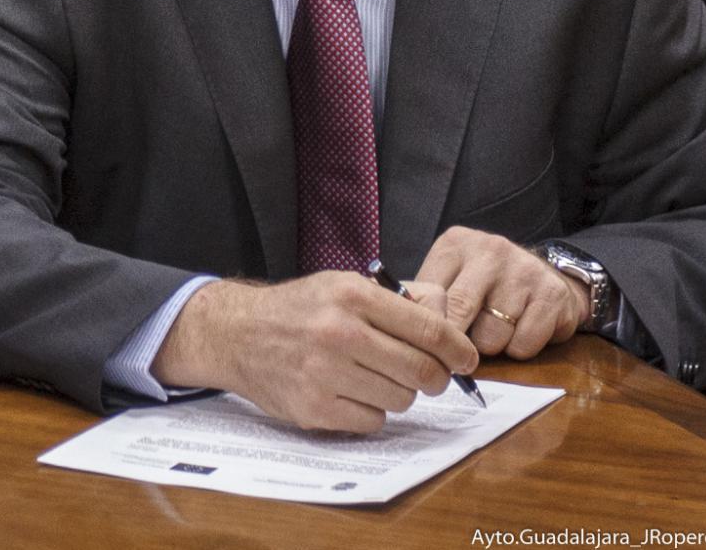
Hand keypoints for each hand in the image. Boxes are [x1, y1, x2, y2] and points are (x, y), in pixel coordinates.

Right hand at [152, 271, 479, 431]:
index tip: (467, 359)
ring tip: (372, 376)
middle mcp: (339, 332)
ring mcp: (326, 373)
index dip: (458, 349)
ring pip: (401, 400)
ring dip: (397, 392)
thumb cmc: (300, 308)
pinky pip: (374, 421)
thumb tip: (448, 321)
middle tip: (424, 374)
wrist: (238, 332)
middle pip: (422, 372)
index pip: (428, 330)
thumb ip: (396, 301)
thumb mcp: (342, 285)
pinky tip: (349, 392)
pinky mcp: (315, 408)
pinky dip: (369, 411)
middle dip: (432, 377)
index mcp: (351, 295)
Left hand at [413, 227, 589, 357]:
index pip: (431, 289)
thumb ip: (432, 298)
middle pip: (460, 309)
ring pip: (493, 333)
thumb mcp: (453, 276)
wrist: (546, 276)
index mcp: (455, 244)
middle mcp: (489, 250)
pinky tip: (520, 334)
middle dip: (455, 341)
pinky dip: (519, 349)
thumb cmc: (487, 283)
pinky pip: (524, 343)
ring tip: (493, 335)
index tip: (425, 346)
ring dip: (491, 347)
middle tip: (454, 357)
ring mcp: (522, 270)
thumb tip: (405, 332)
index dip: (427, 324)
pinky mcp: (551, 295)